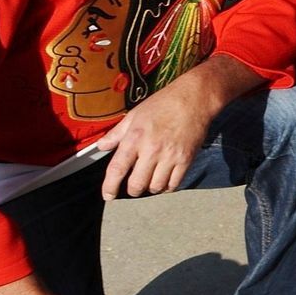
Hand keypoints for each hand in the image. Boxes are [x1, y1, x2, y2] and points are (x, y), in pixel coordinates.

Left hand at [96, 64, 225, 198]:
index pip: (117, 169)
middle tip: (133, 186)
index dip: (110, 186)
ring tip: (150, 180)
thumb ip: (116, 133)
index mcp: (135, 138)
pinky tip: (165, 179)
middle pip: (137, 184)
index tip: (109, 195)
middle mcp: (152, 150)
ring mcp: (170, 156)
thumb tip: (101, 147)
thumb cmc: (163, 104)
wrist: (194, 99)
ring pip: (155, 187)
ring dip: (150, 187)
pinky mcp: (186, 160)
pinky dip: (167, 187)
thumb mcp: (135, 115)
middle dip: (133, 189)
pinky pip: (174, 184)